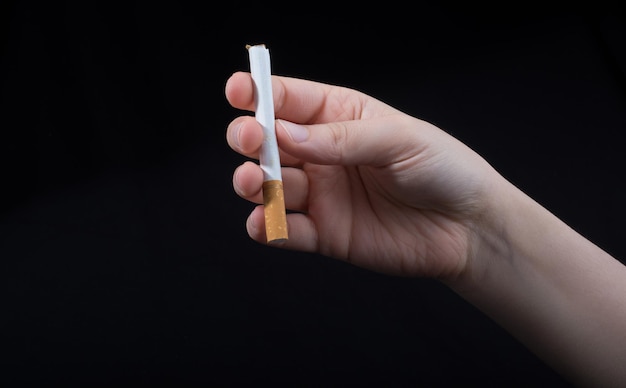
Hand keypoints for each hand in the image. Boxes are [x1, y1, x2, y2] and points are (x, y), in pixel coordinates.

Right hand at [225, 71, 501, 278]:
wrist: (469, 227)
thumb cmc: (443, 168)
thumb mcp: (399, 139)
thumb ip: (341, 138)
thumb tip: (285, 132)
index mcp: (339, 117)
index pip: (288, 99)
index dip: (258, 93)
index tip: (239, 92)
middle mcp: (323, 154)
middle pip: (269, 142)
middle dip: (250, 138)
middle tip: (252, 141)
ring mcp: (321, 194)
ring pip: (270, 185)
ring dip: (253, 183)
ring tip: (255, 182)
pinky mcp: (325, 233)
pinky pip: (286, 230)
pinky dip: (267, 227)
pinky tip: (263, 222)